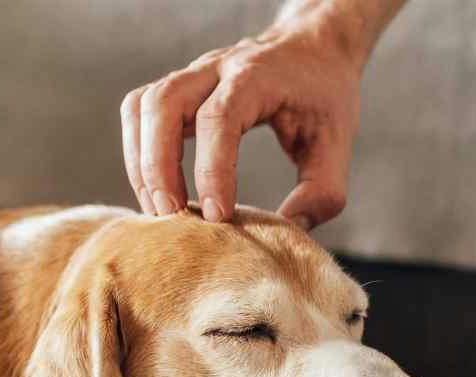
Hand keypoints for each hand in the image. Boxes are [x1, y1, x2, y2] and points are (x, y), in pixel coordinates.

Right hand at [121, 19, 364, 228]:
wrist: (315, 47)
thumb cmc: (325, 96)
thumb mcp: (337, 143)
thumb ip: (321, 192)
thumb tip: (285, 231)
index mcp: (257, 77)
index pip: (219, 117)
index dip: (212, 169)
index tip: (217, 215)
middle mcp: (217, 68)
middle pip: (165, 104)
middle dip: (159, 165)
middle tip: (172, 216)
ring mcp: (192, 75)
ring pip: (143, 106)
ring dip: (141, 161)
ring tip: (160, 209)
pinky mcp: (180, 88)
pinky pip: (140, 112)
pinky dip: (138, 151)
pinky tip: (157, 188)